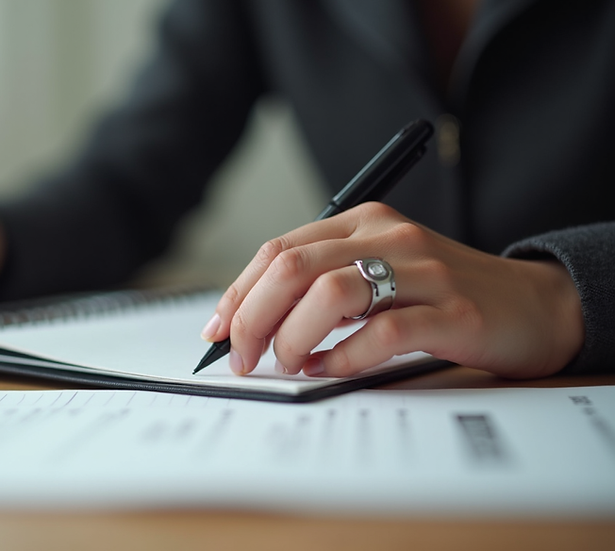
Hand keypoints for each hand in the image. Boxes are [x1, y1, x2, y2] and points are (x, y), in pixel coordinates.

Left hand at [200, 202, 583, 378]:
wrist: (533, 304)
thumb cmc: (442, 293)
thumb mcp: (378, 271)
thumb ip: (322, 283)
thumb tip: (252, 321)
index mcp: (362, 222)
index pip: (278, 250)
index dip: (238, 293)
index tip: (217, 330)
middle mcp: (388, 236)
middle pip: (291, 267)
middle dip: (252, 317)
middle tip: (243, 357)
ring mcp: (422, 272)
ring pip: (329, 293)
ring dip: (293, 337)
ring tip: (290, 363)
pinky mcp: (452, 312)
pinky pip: (380, 332)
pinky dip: (342, 358)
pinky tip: (330, 370)